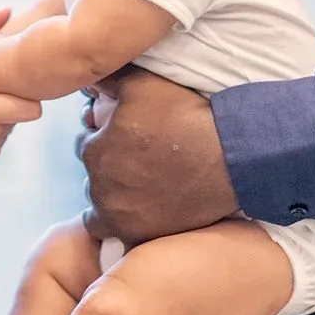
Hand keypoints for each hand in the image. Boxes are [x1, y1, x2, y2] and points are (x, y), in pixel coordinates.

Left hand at [76, 67, 238, 246]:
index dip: (104, 137)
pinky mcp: (137, 234)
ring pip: (101, 203)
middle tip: (138, 158)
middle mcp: (100, 185)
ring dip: (113, 192)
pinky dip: (120, 220)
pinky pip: (112, 230)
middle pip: (93, 174)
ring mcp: (118, 214)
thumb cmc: (186, 117)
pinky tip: (137, 208)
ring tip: (142, 181)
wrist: (228, 157)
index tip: (126, 136)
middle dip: (109, 164)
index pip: (85, 143)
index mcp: (96, 148)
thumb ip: (108, 80)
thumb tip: (89, 81)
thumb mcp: (144, 83)